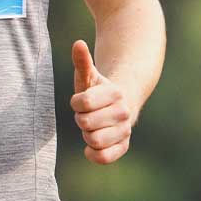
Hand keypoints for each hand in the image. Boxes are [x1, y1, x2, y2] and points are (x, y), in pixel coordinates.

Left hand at [70, 41, 132, 164]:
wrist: (119, 106)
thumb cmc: (98, 91)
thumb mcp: (89, 76)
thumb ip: (82, 62)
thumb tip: (77, 43)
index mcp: (115, 92)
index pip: (82, 104)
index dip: (76, 103)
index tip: (81, 101)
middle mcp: (123, 112)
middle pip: (85, 124)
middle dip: (81, 120)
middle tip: (88, 115)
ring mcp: (125, 130)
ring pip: (93, 140)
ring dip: (86, 135)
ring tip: (92, 127)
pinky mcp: (123, 146)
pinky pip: (104, 157)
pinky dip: (93, 154)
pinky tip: (91, 146)